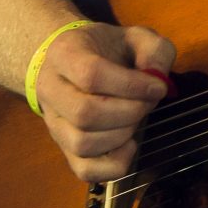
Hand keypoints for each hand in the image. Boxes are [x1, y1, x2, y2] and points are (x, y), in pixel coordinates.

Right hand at [34, 21, 175, 183]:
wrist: (74, 64)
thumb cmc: (108, 50)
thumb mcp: (136, 37)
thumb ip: (155, 51)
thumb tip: (158, 79)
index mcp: (64, 54)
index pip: (90, 74)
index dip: (130, 85)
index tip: (158, 87)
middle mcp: (50, 90)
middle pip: (85, 113)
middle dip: (130, 112)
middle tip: (148, 103)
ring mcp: (54, 123)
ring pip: (83, 143)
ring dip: (122, 135)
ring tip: (136, 118)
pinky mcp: (65, 148)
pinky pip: (85, 170)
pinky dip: (114, 165)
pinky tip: (129, 145)